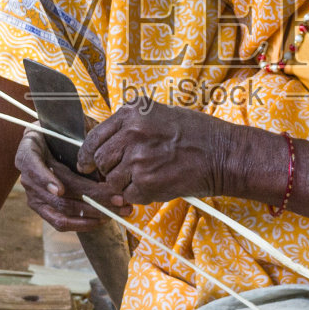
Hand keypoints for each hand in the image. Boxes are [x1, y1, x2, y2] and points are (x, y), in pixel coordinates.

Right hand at [13, 127, 120, 232]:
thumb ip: (81, 133)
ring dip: (93, 212)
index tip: (59, 190)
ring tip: (118, 209)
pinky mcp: (43, 210)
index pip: (31, 166)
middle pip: (58, 195)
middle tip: (118, 198)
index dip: (45, 179)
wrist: (47, 143)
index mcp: (29, 151)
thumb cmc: (61, 132)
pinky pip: (61, 223)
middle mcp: (27, 177)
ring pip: (63, 211)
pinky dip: (83, 223)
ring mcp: (34, 196)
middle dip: (92, 198)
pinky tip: (102, 220)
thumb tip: (101, 145)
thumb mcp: (68, 126)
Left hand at [75, 97, 239, 207]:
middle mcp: (131, 134)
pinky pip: (129, 196)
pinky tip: (156, 186)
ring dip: (123, 185)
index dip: (86, 155)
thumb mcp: (159, 114)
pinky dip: (138, 196)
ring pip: (112, 181)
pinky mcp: (147, 183)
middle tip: (121, 175)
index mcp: (132, 113)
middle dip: (106, 171)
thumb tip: (105, 146)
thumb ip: (130, 127)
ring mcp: (138, 159)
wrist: (223, 153)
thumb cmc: (196, 133)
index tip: (86, 165)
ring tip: (146, 179)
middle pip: (99, 161)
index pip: (94, 138)